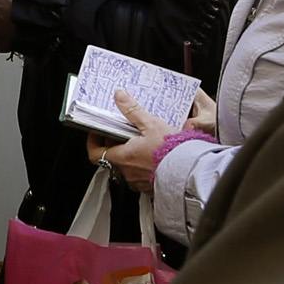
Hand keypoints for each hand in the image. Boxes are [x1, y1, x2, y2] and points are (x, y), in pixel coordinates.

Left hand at [93, 85, 213, 186]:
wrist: (190, 171)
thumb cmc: (171, 151)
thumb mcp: (151, 125)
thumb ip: (132, 111)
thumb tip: (119, 97)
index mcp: (122, 157)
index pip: (95, 153)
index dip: (93, 142)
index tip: (97, 131)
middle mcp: (126, 172)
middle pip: (111, 158)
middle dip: (114, 144)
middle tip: (121, 131)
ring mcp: (137, 181)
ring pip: (125, 167)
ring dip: (128, 155)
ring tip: (139, 142)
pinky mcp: (150, 187)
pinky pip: (139, 175)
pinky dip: (141, 165)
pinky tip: (152, 155)